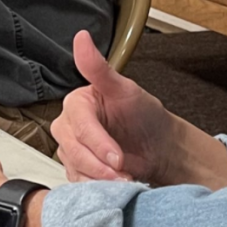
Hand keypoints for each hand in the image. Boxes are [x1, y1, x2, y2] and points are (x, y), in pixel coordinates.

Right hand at [53, 31, 226, 189]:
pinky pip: (79, 183)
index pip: (79, 124)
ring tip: (125, 181)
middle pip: (73, 149)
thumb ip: (100, 68)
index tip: (117, 157)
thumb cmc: (144, 115)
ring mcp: (71, 150)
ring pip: (75, 169)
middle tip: (124, 173)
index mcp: (77, 103)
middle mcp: (68, 126)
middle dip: (100, 165)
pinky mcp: (77, 170)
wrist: (157, 145)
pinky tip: (115, 186)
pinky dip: (97, 188)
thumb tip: (82, 38)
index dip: (97, 142)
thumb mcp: (126, 89)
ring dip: (100, 179)